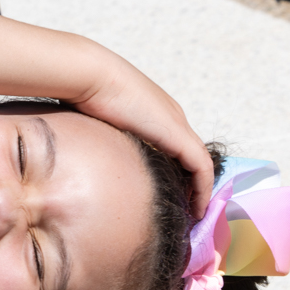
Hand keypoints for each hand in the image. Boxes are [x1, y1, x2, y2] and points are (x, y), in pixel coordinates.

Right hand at [73, 53, 213, 214]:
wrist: (92, 76)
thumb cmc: (86, 95)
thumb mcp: (97, 123)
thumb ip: (103, 138)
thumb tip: (88, 158)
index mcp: (155, 115)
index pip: (175, 147)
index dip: (176, 172)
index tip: (170, 195)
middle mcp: (172, 119)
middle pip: (191, 156)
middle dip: (192, 183)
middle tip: (188, 209)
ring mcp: (177, 126)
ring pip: (200, 164)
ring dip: (201, 189)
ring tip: (194, 213)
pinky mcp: (178, 135)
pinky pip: (201, 167)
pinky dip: (203, 188)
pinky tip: (196, 207)